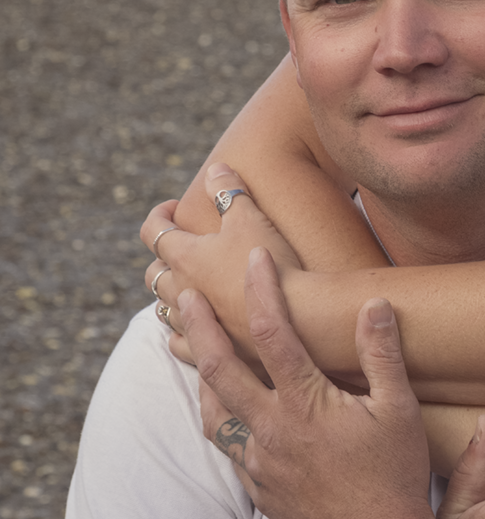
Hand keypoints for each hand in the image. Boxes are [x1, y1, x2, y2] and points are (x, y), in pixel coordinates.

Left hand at [142, 165, 301, 363]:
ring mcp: (193, 323)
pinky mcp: (209, 350)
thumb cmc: (270, 261)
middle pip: (154, 273)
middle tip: (180, 247)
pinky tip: (195, 325)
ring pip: (163, 309)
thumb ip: (229, 191)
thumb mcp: (251, 216)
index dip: (158, 216)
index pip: (153, 231)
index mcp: (185, 256)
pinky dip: (182, 330)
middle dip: (162, 257)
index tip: (171, 208)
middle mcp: (180, 290)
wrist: (296, 315)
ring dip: (171, 294)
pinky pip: (179, 342)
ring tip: (188, 286)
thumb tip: (214, 168)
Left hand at [180, 246, 433, 518]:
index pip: (274, 333)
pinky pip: (228, 447)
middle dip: (200, 327)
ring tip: (191, 348)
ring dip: (200, 374)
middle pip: (220, 369)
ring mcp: (260, 463)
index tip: (254, 258)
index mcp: (305, 404)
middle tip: (185, 296)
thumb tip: (374, 304)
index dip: (261, 290)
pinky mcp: (259, 490)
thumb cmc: (396, 477)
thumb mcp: (401, 410)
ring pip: (213, 411)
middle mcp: (271, 431)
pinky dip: (219, 418)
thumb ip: (382, 354)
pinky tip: (226, 409)